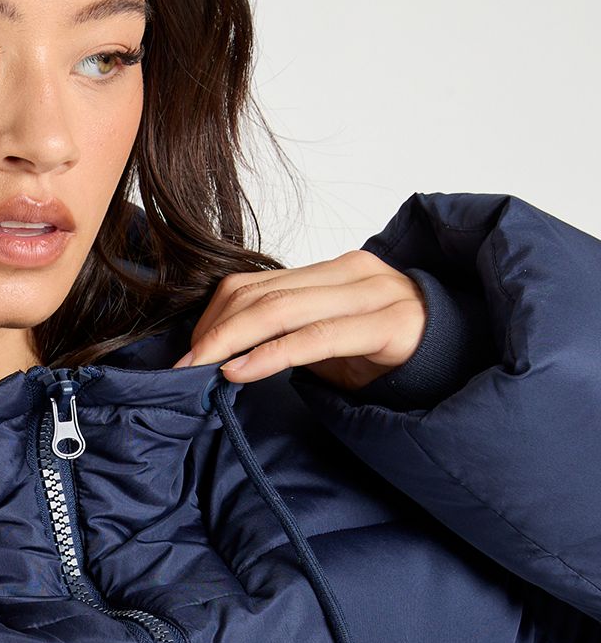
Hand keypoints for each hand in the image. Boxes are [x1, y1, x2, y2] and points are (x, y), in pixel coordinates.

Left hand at [172, 251, 426, 394]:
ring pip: (281, 310)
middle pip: (258, 294)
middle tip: (183, 369)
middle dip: (212, 333)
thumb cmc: (388, 354)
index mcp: (331, 270)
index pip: (253, 284)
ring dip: (230, 343)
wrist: (459, 358)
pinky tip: (240, 372)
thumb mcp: (330, 340)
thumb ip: (287, 335)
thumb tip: (224, 355)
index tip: (185, 354)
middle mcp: (350, 272)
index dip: (212, 318)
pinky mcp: (388, 326)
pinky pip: (317, 337)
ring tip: (202, 371)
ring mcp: (372, 295)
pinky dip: (271, 355)